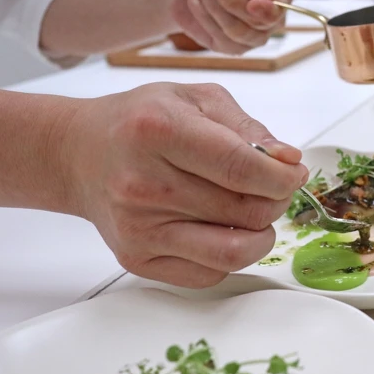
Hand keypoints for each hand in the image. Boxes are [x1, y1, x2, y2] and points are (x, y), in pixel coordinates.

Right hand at [63, 82, 308, 287]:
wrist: (79, 154)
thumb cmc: (140, 122)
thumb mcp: (196, 99)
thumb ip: (247, 127)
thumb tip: (288, 160)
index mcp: (159, 130)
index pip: (241, 167)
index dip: (282, 176)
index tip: (293, 173)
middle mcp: (144, 183)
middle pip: (245, 211)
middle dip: (276, 200)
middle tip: (274, 188)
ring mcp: (139, 227)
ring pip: (233, 251)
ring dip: (261, 234)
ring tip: (254, 211)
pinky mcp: (137, 258)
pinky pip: (209, 274)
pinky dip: (230, 255)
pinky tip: (222, 228)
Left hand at [169, 0, 297, 54]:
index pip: (285, 0)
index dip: (270, 7)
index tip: (252, 3)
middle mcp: (274, 16)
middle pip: (261, 20)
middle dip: (233, 0)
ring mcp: (256, 35)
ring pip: (240, 32)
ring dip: (216, 8)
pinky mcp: (234, 48)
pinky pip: (222, 39)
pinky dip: (204, 17)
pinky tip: (194, 0)